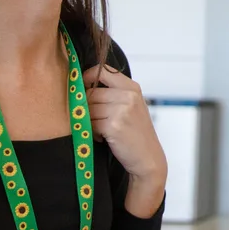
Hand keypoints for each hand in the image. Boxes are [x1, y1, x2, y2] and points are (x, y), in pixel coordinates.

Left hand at [85, 66, 166, 216]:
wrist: (148, 158)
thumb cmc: (136, 133)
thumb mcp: (131, 107)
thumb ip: (113, 94)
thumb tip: (81, 86)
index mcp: (132, 88)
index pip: (103, 71)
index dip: (87, 77)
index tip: (81, 87)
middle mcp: (128, 96)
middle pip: (91, 93)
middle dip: (87, 107)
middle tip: (93, 120)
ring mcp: (122, 110)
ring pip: (88, 109)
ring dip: (89, 121)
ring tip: (100, 130)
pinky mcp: (114, 125)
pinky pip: (90, 124)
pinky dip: (91, 132)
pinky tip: (102, 138)